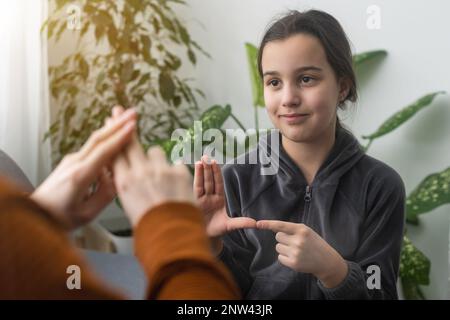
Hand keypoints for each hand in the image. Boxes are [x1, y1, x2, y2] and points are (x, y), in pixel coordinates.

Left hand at [31, 108, 136, 229]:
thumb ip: (105, 195)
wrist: (35, 215)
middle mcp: (74, 164)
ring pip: (95, 140)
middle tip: (133, 113)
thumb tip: (118, 179)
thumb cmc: (58, 217)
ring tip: (126, 119)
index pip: (103, 152)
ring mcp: (71, 160)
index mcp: (79, 176)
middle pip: (98, 138)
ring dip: (112, 128)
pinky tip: (114, 135)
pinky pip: (92, 148)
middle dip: (117, 124)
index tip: (132, 127)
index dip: (119, 138)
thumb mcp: (87, 213)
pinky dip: (106, 139)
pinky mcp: (72, 162)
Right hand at [111, 107, 195, 226]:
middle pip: (130, 142)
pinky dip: (175, 172)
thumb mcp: (130, 206)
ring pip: (155, 152)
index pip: (115, 153)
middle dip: (124, 125)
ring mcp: (161, 169)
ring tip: (162, 176)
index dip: (112, 136)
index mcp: (125, 182)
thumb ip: (130, 185)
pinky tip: (177, 186)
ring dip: (157, 160)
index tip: (109, 121)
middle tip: (120, 110)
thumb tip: (130, 176)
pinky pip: (175, 164)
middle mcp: (140, 171)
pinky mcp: (179, 171)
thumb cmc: (150, 225)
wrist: (173, 234)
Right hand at [194, 156, 256, 240]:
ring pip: (201, 184)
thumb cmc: (217, 231)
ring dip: (200, 173)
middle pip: (209, 181)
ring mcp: (201, 201)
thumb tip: (256, 223)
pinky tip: (191, 172)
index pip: (217, 184)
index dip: (216, 173)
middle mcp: (209, 198)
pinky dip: (193, 182)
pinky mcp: (193, 205)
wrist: (205, 239)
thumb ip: (241, 222)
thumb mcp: (230, 226)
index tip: (214, 162)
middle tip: (206, 156)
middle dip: (207, 169)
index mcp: (218, 200)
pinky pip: (193, 191)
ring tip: (199, 161)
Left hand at [257, 220, 347, 287]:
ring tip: (297, 250)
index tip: (258, 224)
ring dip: (284, 248)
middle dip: (284, 239)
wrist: (326, 261)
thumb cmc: (315, 244)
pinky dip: (285, 257)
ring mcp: (296, 252)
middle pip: (278, 236)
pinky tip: (296, 258)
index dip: (268, 224)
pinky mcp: (293, 263)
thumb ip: (292, 229)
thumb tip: (273, 228)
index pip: (281, 225)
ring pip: (278, 247)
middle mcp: (298, 240)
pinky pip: (280, 257)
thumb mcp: (307, 232)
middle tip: (295, 242)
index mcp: (302, 230)